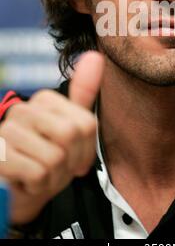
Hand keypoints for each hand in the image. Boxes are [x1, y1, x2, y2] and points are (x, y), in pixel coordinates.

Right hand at [0, 51, 104, 224]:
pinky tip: (28, 182)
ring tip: (42, 175)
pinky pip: (38, 174)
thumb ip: (84, 94)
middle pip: (71, 135)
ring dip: (55, 178)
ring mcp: (8, 131)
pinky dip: (39, 187)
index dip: (86, 150)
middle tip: (58, 169)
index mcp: (44, 100)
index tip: (75, 158)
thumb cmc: (47, 158)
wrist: (18, 190)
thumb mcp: (72, 129)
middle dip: (71, 162)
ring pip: (55, 157)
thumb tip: (95, 55)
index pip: (86, 123)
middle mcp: (24, 109)